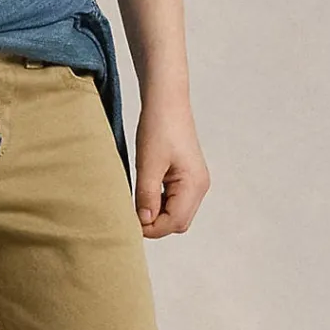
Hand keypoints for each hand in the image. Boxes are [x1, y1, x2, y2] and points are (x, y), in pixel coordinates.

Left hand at [133, 96, 209, 236]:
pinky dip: (160, 203)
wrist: (166, 101)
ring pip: (177, 213)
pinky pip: (176, 200)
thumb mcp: (147, 165)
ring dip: (157, 213)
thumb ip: (146, 197)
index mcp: (194, 185)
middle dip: (156, 223)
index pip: (175, 222)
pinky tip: (146, 193)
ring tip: (137, 202)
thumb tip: (143, 222)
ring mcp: (196, 181)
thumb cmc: (158, 127)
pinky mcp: (188, 176)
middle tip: (132, 213)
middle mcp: (200, 186)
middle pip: (178, 222)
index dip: (152, 228)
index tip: (129, 222)